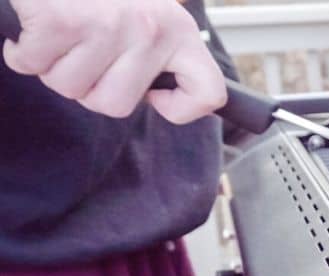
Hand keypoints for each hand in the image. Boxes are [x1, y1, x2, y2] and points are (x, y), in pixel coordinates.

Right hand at [3, 0, 226, 123]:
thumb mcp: (148, 16)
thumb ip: (160, 58)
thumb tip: (159, 97)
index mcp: (179, 32)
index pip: (209, 94)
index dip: (180, 109)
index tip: (155, 96)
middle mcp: (150, 30)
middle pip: (115, 105)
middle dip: (88, 87)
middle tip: (84, 51)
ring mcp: (108, 26)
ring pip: (71, 88)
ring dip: (54, 67)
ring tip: (61, 33)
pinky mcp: (63, 21)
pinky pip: (33, 65)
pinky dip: (23, 53)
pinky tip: (32, 31)